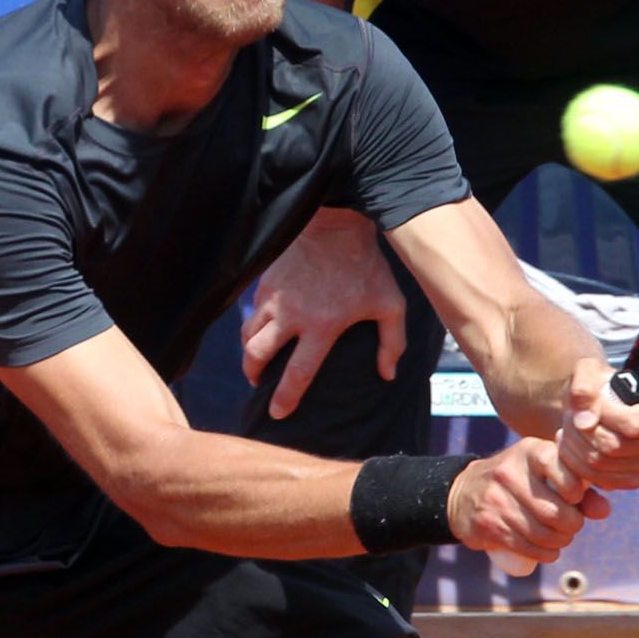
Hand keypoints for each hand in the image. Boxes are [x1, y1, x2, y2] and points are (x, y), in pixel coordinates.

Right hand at [240, 209, 407, 417]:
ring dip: (248, 351)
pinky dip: (253, 322)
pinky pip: (252, 310)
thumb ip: (392, 342)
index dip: (285, 397)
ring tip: (255, 358)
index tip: (278, 413)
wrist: (336, 224)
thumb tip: (387, 375)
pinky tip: (262, 326)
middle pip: (257, 355)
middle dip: (252, 374)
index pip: (298, 373)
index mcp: (322, 327)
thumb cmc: (366, 266)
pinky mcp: (265, 282)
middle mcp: (291, 316)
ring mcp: (274, 298)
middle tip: (257, 383)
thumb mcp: (390, 304)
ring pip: (246, 333)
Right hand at [446, 437, 609, 569]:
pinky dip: (546, 554)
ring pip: (543, 533)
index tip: (574, 498)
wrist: (464, 493)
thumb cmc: (517, 481)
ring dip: (560, 542)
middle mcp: (510, 473)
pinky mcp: (488, 524)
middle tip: (571, 525)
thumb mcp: (543, 472)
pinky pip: (527, 547)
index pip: (561, 469)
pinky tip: (549, 550)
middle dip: (572, 525)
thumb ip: (579, 487)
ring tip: (561, 538)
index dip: (576, 491)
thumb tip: (604, 510)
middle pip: (556, 511)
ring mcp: (496, 500)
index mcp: (529, 452)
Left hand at [558, 358, 638, 489]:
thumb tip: (586, 421)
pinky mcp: (633, 480)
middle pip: (613, 447)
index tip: (589, 404)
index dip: (604, 417)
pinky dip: (577, 464)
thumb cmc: (596, 387)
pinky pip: (599, 479)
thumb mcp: (586, 371)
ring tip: (569, 429)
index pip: (635, 424)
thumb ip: (584, 384)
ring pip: (600, 464)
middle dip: (581, 432)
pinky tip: (573, 446)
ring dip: (574, 446)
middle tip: (569, 418)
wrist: (593, 409)